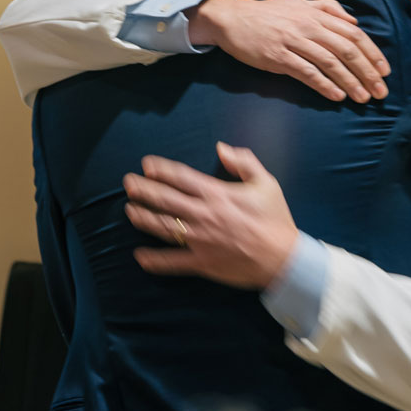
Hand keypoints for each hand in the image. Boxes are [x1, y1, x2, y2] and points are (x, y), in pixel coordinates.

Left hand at [123, 143, 298, 288]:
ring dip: (144, 218)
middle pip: (166, 200)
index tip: (146, 165)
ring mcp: (200, 240)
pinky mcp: (202, 263)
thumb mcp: (266, 183)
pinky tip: (140, 256)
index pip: (182, 178)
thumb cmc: (275, 219)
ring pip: (164, 227)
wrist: (282, 259)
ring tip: (129, 211)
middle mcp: (204, 215)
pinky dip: (154, 260)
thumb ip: (244, 161)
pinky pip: (172, 262)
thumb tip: (221, 147)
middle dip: (144, 190)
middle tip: (128, 183)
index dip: (162, 170)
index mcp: (217, 194)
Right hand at [187, 0, 389, 102]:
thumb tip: (354, 20)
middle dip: (367, 72)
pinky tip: (337, 96)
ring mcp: (293, 41)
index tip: (384, 71)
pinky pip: (307, 72)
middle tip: (380, 92)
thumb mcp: (300, 3)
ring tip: (363, 98)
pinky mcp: (278, 57)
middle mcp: (309, 26)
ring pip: (330, 62)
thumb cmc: (269, 14)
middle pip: (347, 49)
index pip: (354, 33)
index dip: (372, 53)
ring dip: (350, 82)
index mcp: (317, 14)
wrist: (232, 18)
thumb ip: (328, 9)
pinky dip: (324, 85)